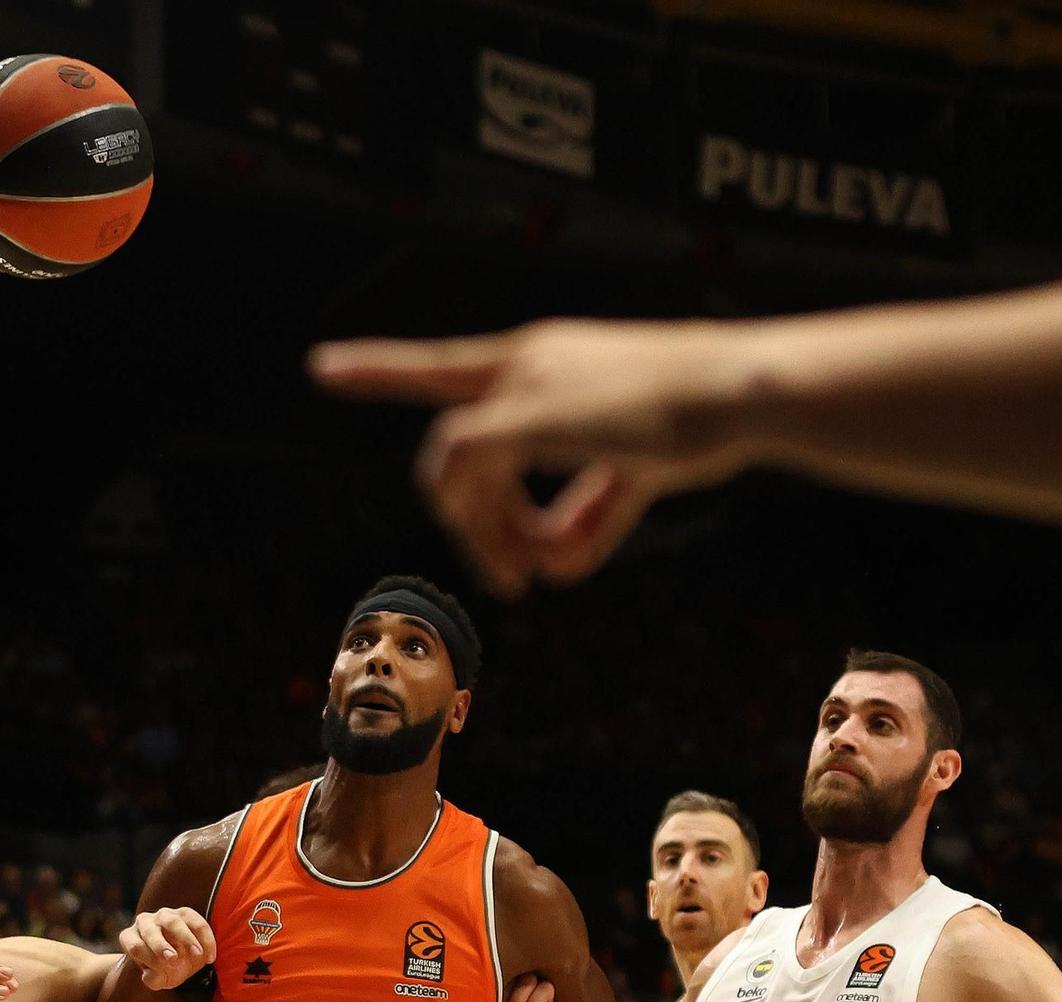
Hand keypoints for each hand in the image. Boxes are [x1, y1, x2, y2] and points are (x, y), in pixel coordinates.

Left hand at [119, 908, 217, 991]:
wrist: (178, 960)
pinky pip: (196, 923)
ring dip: (186, 938)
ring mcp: (164, 915)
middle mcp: (144, 922)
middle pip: (150, 931)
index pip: (134, 946)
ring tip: (197, 954)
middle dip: (161, 945)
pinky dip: (205, 939)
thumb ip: (153, 979)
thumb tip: (151, 975)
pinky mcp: (185, 913)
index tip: (161, 969)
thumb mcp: (157, 978)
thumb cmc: (162, 969)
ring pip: (173, 922)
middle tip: (173, 959)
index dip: (147, 958)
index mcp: (130, 937)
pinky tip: (209, 957)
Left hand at [311, 319, 754, 595]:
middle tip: (514, 579)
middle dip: (467, 521)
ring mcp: (522, 379)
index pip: (447, 364)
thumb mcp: (638, 477)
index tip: (323, 366)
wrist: (738, 389)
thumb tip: (549, 571)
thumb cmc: (703, 420)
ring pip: (453, 464)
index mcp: (547, 362)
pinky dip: (490, 525)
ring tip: (522, 576)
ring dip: (481, 533)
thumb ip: (587, 520)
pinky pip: (472, 471)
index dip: (382, 368)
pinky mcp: (527, 407)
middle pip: (448, 445)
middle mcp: (524, 361)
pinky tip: (528, 560)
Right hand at [490, 973, 591, 1001]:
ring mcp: (506, 990)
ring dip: (514, 997)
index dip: (539, 1000)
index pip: (547, 987)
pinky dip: (498, 994)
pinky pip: (495, 980)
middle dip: (527, 999)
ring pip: (516, 978)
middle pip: (532, 979)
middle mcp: (524, 992)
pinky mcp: (489, 990)